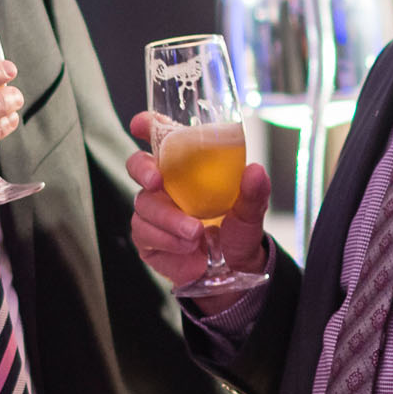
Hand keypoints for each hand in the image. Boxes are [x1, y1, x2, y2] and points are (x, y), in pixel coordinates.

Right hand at [126, 111, 270, 314]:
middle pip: (137, 165)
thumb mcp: (251, 211)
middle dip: (143, 170)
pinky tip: (188, 250)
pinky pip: (146, 235)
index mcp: (187, 167)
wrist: (234, 268)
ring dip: (169, 220)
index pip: (161, 137)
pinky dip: (168, 243)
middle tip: (157, 183)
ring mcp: (152, 211)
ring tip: (195, 235)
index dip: (147, 125)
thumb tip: (255, 171)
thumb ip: (253, 192)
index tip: (140, 124)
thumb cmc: (237, 230)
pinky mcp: (147, 238)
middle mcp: (165, 185)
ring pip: (144, 206)